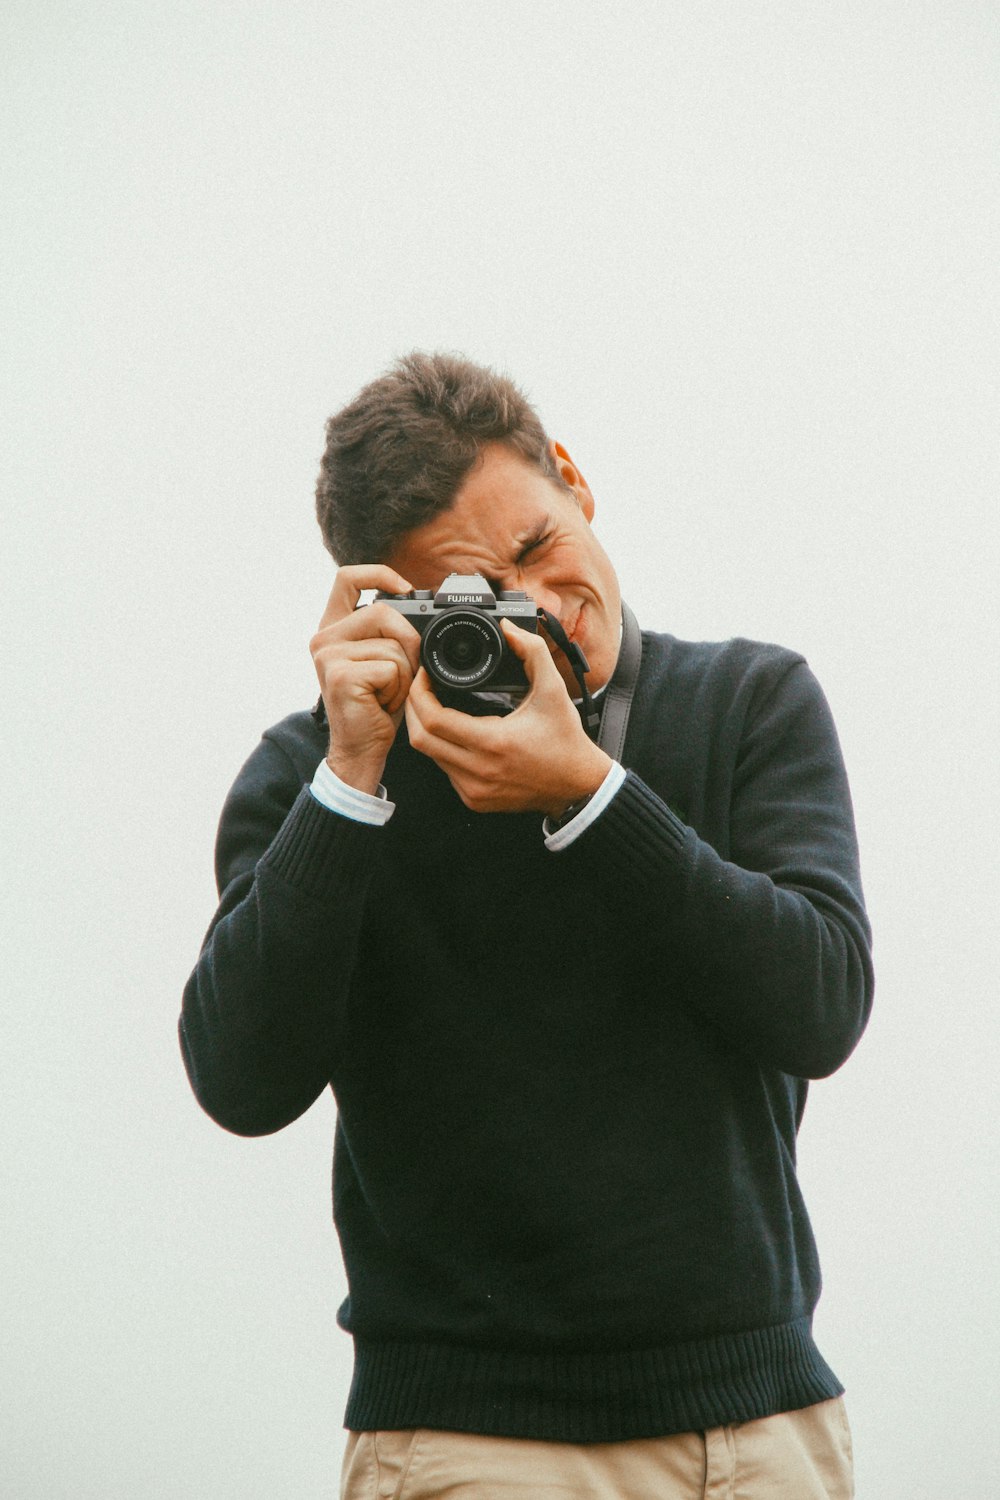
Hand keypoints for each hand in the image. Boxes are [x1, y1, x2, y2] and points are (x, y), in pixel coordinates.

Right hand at [310, 565, 421, 792]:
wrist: (360, 748)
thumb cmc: (375, 705)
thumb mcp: (381, 658)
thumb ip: (387, 630)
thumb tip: (418, 603)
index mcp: (333, 628)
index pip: (347, 578)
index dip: (379, 574)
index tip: (405, 588)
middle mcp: (324, 638)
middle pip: (383, 612)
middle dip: (409, 642)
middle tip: (402, 674)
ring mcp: (329, 656)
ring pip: (393, 644)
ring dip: (404, 674)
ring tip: (387, 693)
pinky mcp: (341, 675)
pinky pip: (391, 668)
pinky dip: (398, 689)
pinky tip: (381, 703)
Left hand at [404, 617, 612, 815]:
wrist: (578, 786)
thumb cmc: (565, 740)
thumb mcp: (553, 690)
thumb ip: (533, 652)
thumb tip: (509, 628)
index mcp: (493, 742)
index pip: (433, 719)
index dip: (420, 693)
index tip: (425, 675)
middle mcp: (479, 770)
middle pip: (420, 738)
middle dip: (413, 709)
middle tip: (421, 689)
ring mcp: (474, 790)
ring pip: (430, 756)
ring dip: (427, 729)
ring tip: (435, 707)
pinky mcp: (475, 800)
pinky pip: (444, 771)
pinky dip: (442, 751)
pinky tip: (454, 734)